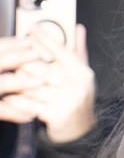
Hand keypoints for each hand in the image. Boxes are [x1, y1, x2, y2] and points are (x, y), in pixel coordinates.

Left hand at [1, 25, 95, 142]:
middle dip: (24, 62)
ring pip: (33, 86)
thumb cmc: (77, 97)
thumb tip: (78, 27)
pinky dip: (17, 101)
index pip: (61, 50)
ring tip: (6, 78)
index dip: (45, 38)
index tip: (33, 29)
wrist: (80, 130)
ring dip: (16, 82)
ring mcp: (67, 100)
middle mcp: (76, 85)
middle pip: (43, 67)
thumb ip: (78, 50)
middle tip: (12, 58)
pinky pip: (30, 104)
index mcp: (82, 72)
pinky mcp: (56, 115)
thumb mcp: (81, 74)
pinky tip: (8, 97)